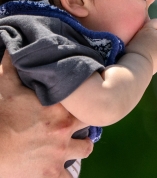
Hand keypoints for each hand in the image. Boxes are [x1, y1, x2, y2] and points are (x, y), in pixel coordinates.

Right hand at [0, 51, 92, 177]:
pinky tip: (62, 170)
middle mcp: (66, 130)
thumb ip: (13, 67)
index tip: (87, 98)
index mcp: (60, 108)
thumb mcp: (5, 87)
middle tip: (78, 120)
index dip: (89, 99)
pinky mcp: (51, 174)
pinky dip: (66, 174)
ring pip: (86, 148)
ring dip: (81, 146)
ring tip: (73, 143)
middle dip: (87, 122)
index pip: (89, 100)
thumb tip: (14, 48)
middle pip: (92, 123)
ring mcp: (61, 153)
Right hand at [125, 18, 156, 73]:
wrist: (135, 63)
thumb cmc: (127, 54)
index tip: (147, 37)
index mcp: (148, 28)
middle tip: (146, 51)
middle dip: (155, 42)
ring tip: (152, 58)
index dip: (153, 29)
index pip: (156, 22)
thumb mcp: (129, 40)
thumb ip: (137, 37)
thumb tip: (139, 41)